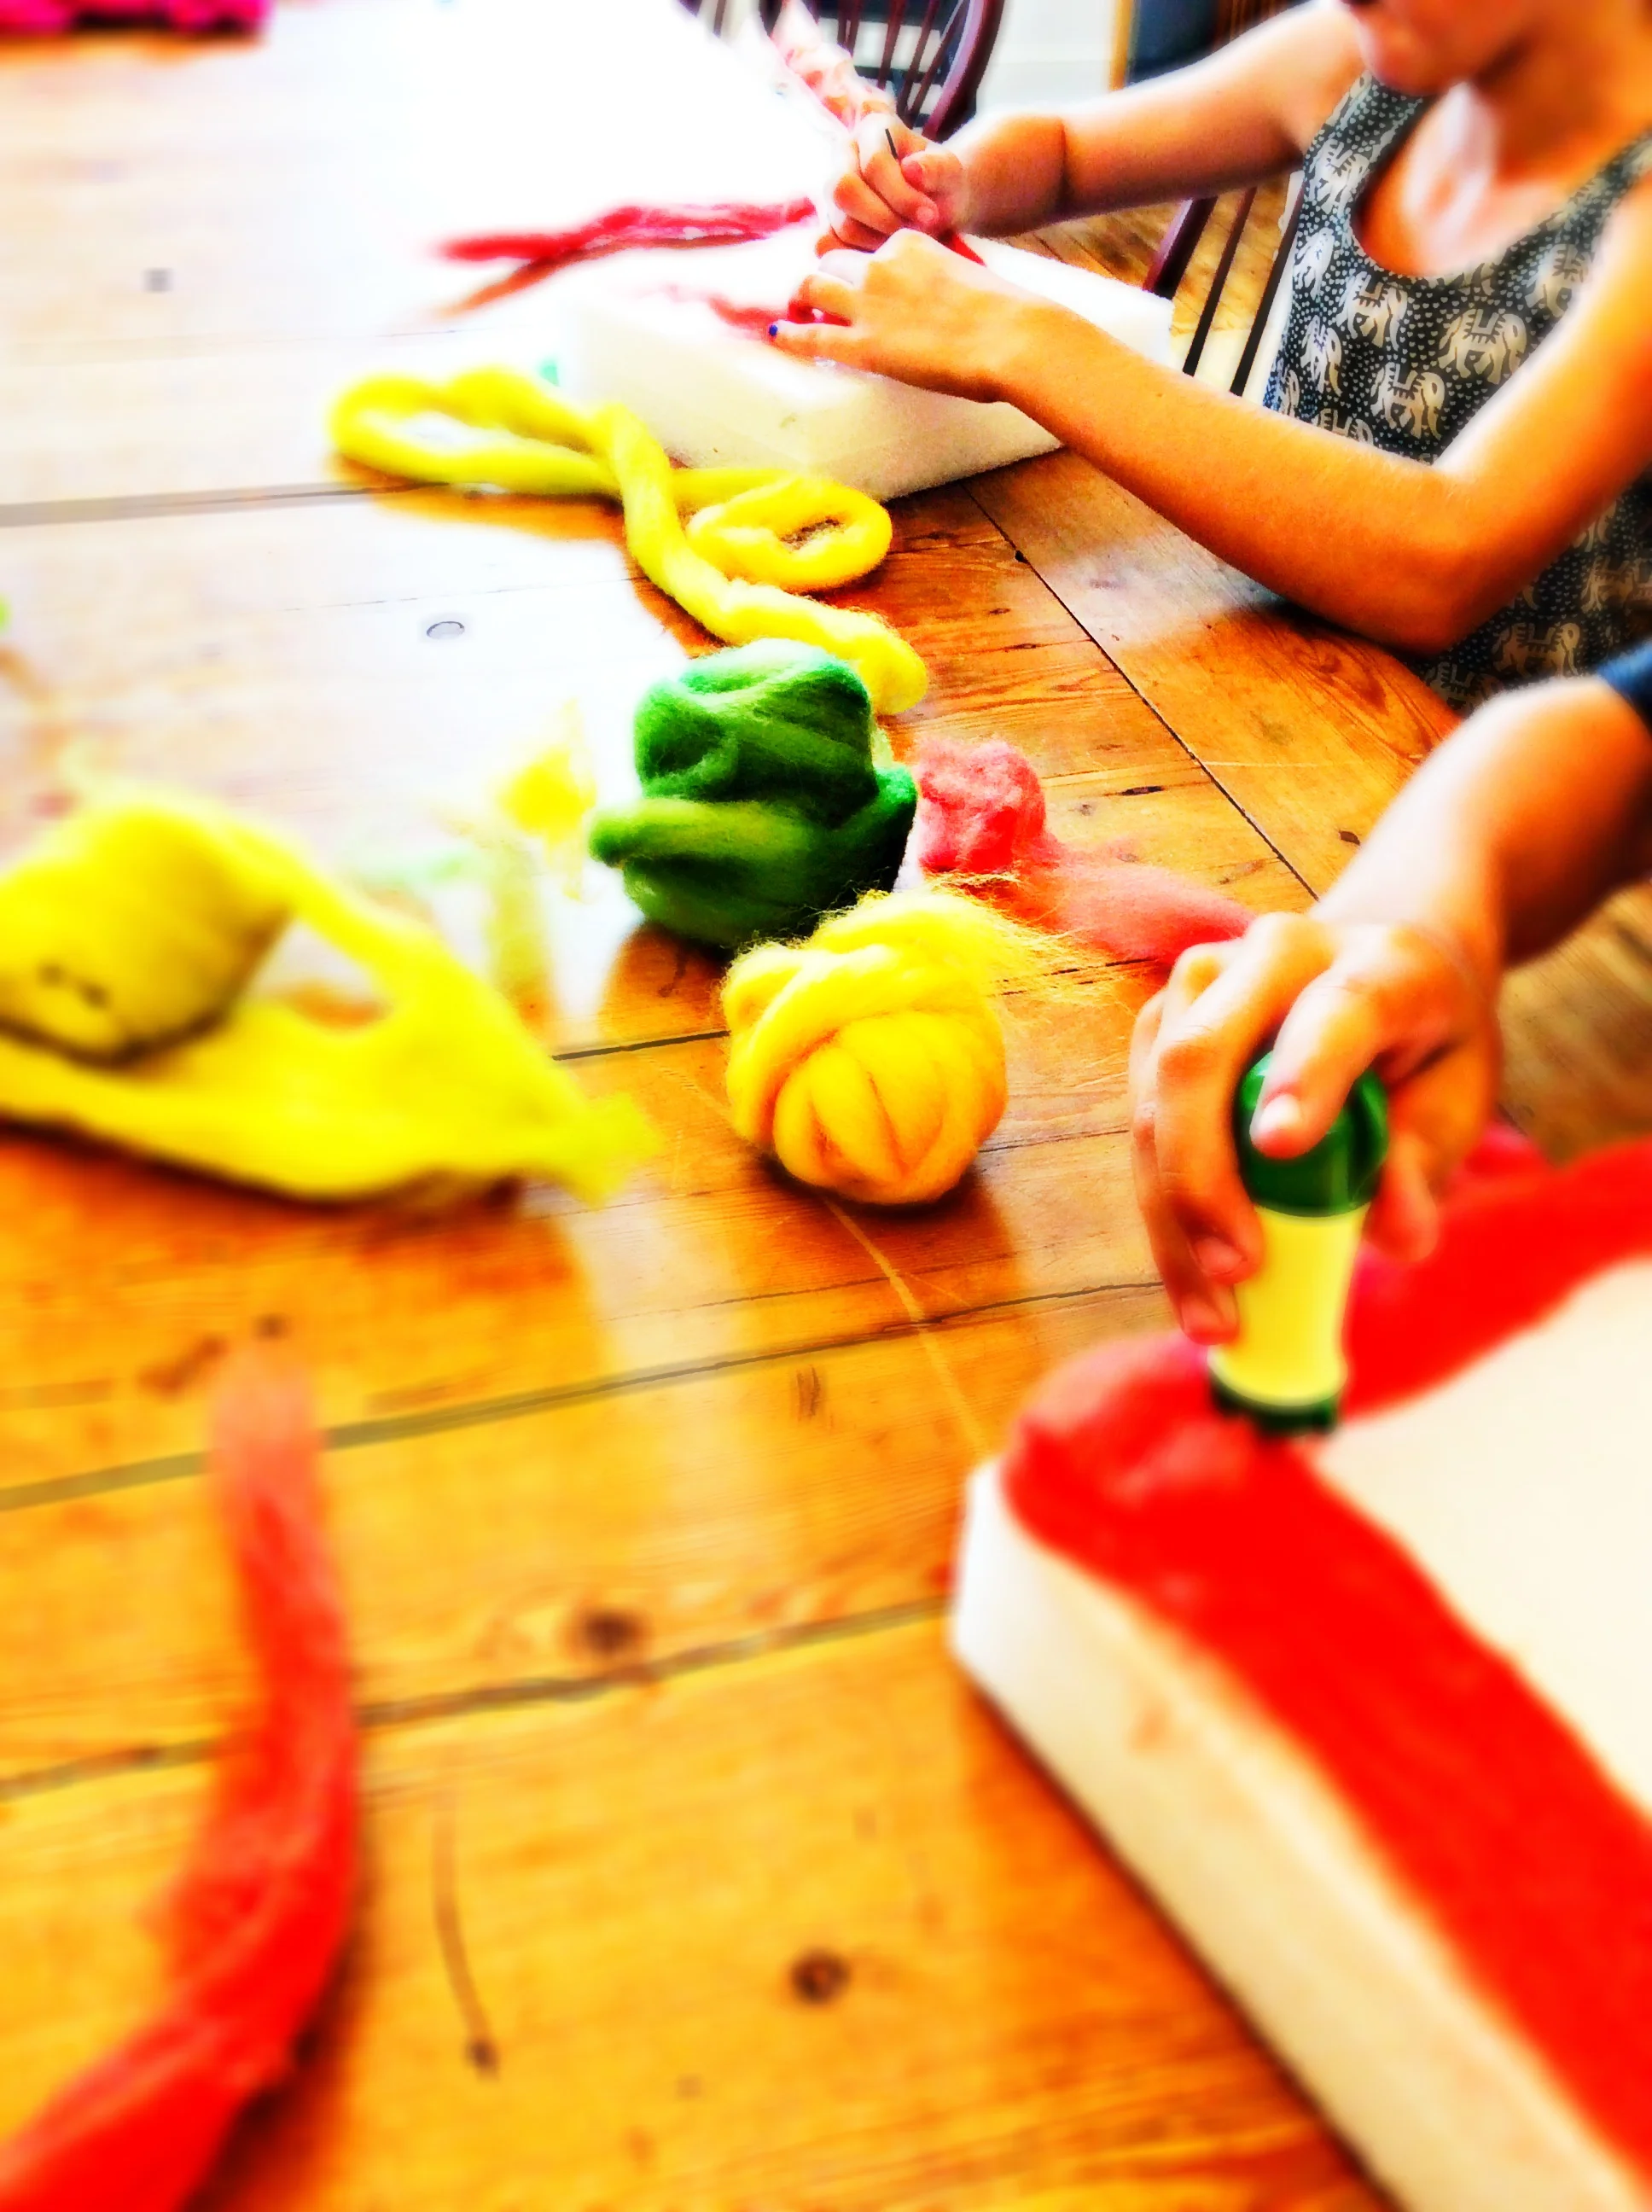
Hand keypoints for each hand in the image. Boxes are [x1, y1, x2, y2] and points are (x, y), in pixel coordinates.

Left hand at [771, 232, 1052, 402]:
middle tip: (821, 295)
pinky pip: (812, 334)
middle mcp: (881, 264)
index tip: (862, 278)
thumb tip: (945, 305)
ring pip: (814, 284)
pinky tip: (778, 335)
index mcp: (909, 242)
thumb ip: (945, 281)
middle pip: (835, 258)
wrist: (1009, 335)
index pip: (871, 245)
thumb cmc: (1005, 313)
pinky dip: (791, 334)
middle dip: (828, 275)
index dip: (862, 264)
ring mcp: (868, 302)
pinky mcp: (863, 343)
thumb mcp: (968, 279)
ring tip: (799, 310)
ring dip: (805, 295)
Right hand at [821, 113, 969, 250]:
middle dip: (883, 218)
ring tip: (903, 242)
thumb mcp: (950, 172)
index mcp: (874, 128)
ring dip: (875, 240)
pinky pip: (830, 244)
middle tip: (912, 232)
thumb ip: (937, 167)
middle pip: (844, 190)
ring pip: (840, 221)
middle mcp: (845, 153)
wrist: (934, 206)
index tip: (930, 215)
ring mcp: (832, 188)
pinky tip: (885, 252)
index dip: (901, 195)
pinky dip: (858, 255)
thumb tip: (911, 169)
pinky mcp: (829, 220)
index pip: (873, 163)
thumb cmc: (941, 185)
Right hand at [1128, 912, 1501, 1342]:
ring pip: (1154, 1100)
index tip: (1280, 1148)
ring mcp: (1202, 984)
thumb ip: (1426, 1161)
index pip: (1335, 1012)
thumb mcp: (1459, 1098)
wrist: (1378, 967)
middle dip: (1203, 1174)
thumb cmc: (1427, 1046)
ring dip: (1173, 1216)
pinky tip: (1194, 1285)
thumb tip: (1398, 1236)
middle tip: (1239, 1272)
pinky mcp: (1158, 1027)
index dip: (1305, 1075)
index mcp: (1380, 962)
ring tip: (1216, 1318)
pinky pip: (1141, 1127)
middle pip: (1202, 1056)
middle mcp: (1277, 953)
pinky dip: (1165, 1216)